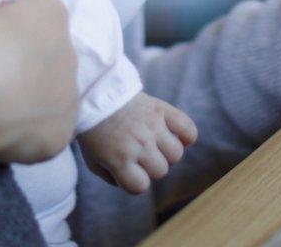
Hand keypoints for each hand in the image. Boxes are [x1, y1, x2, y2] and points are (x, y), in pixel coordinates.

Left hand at [77, 93, 198, 194]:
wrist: (95, 93)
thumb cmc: (93, 129)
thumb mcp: (93, 161)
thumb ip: (112, 177)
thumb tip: (135, 183)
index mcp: (120, 159)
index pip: (140, 187)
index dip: (134, 183)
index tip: (127, 172)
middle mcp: (139, 144)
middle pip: (160, 171)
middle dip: (150, 168)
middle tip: (139, 155)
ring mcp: (152, 127)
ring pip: (175, 154)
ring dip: (167, 154)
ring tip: (156, 145)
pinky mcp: (161, 110)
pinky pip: (187, 128)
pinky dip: (187, 136)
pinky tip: (178, 137)